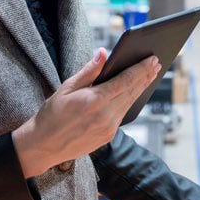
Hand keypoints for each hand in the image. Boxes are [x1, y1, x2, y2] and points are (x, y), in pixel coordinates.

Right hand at [12, 48, 160, 176]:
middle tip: (156, 63)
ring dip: (141, 88)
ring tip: (150, 75)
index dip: (141, 69)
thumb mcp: (66, 88)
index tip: (152, 59)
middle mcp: (105, 116)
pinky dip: (130, 101)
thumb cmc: (51, 115)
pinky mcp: (108, 136)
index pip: (125, 80)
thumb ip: (88, 71)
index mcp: (94, 100)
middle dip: (145, 76)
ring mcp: (108, 128)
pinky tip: (134, 92)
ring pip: (130, 103)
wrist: (43, 146)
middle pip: (132, 91)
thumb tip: (103, 53)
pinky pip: (123, 114)